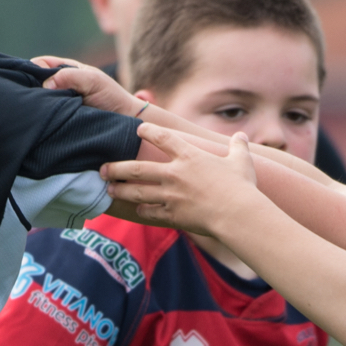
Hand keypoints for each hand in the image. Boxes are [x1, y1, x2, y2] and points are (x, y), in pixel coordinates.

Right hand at [34, 57, 142, 116]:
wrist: (124, 121)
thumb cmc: (111, 96)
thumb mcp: (92, 80)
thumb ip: (69, 76)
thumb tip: (45, 84)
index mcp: (64, 69)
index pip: (39, 64)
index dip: (33, 69)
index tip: (35, 80)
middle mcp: (57, 84)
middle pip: (33, 81)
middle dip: (31, 87)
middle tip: (34, 96)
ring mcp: (57, 102)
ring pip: (36, 100)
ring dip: (36, 103)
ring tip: (38, 109)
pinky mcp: (58, 119)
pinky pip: (44, 116)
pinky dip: (42, 116)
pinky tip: (41, 119)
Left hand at [102, 125, 259, 233]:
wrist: (237, 214)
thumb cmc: (241, 186)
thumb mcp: (242, 161)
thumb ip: (238, 147)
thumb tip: (242, 137)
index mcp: (190, 156)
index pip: (163, 138)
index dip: (149, 131)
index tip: (138, 130)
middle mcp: (175, 174)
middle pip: (137, 168)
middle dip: (117, 168)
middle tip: (103, 168)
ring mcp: (171, 196)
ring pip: (138, 191)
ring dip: (121, 190)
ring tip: (110, 189)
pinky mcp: (172, 215)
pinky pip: (151, 212)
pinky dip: (142, 211)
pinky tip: (136, 209)